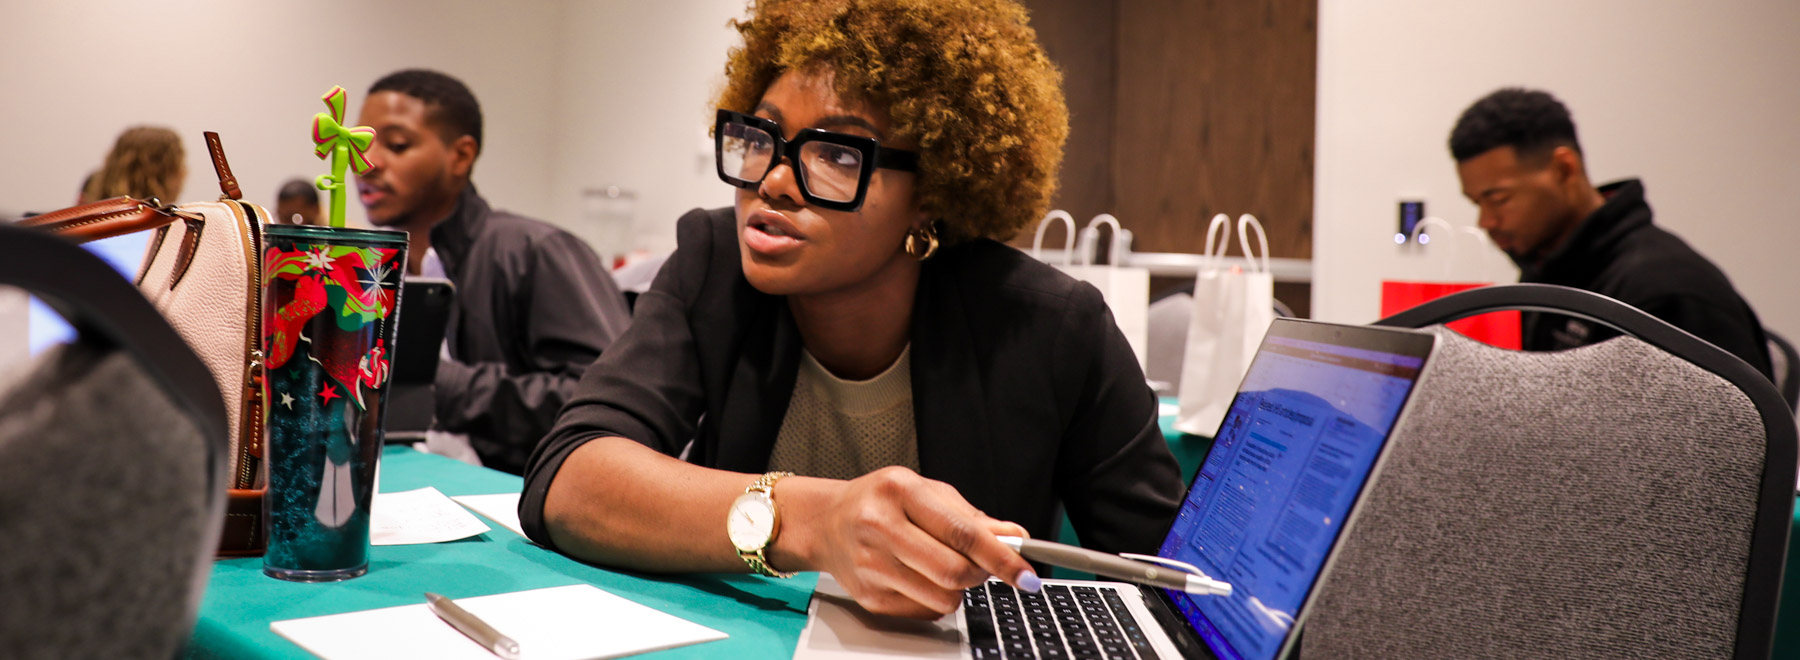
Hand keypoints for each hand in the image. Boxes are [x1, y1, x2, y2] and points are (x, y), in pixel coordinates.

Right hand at [784, 467, 1039, 618]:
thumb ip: (970, 516)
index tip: (1025, 573)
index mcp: (899, 490)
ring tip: (943, 567)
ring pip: (942, 598)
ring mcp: (871, 565)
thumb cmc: (881, 502)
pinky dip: (934, 599)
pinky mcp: (869, 597)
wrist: (827, 523)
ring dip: (958, 589)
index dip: (1001, 557)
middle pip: (953, 571)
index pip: (962, 532)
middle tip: (981, 566)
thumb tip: (1014, 536)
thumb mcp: (925, 493)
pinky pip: (924, 612)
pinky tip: (919, 577)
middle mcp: (879, 526)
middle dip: (980, 574)